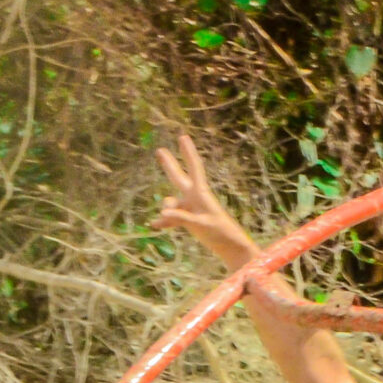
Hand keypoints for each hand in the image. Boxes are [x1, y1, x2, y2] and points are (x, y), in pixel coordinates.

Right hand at [154, 134, 258, 269]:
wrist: (227, 245)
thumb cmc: (219, 232)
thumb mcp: (200, 224)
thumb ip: (181, 217)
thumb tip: (162, 212)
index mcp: (201, 193)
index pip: (194, 168)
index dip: (188, 153)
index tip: (183, 137)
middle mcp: (193, 197)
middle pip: (178, 177)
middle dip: (169, 165)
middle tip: (160, 150)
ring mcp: (189, 207)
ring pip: (171, 203)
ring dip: (167, 209)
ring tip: (163, 220)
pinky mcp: (187, 219)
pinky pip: (171, 218)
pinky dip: (164, 222)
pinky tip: (155, 225)